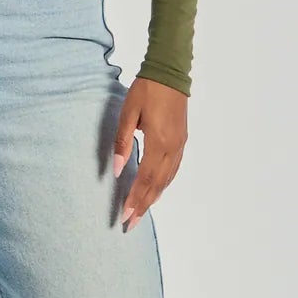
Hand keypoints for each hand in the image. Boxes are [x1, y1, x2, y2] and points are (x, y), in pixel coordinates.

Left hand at [111, 77, 188, 231]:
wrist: (170, 73)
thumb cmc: (146, 90)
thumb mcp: (128, 113)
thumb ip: (121, 142)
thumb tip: (115, 170)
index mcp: (158, 142)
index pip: (144, 179)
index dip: (134, 199)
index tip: (125, 216)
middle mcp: (172, 148)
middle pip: (157, 185)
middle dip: (143, 205)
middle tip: (131, 223)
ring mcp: (179, 145)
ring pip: (167, 179)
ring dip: (154, 197)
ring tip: (142, 212)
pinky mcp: (182, 141)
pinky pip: (173, 170)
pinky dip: (163, 184)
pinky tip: (156, 189)